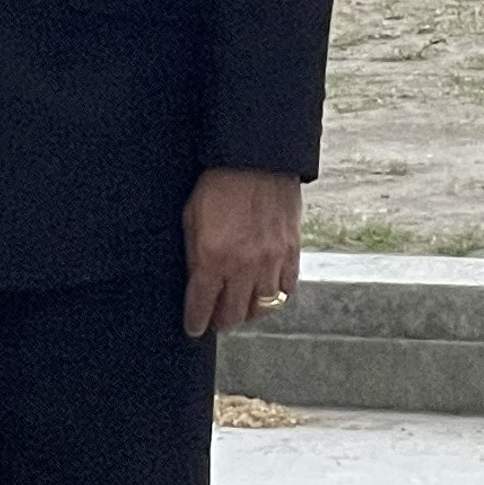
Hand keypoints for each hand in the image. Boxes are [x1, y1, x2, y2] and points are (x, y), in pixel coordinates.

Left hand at [182, 166, 301, 340]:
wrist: (257, 156)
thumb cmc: (219, 182)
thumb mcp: (191, 216)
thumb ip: (193, 254)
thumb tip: (195, 283)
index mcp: (212, 257)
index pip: (201, 308)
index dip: (195, 323)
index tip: (194, 328)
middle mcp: (242, 266)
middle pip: (232, 316)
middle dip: (221, 322)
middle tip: (216, 319)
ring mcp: (270, 261)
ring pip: (261, 309)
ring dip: (248, 312)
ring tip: (241, 307)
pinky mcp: (292, 251)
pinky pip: (286, 290)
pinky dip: (275, 295)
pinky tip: (265, 290)